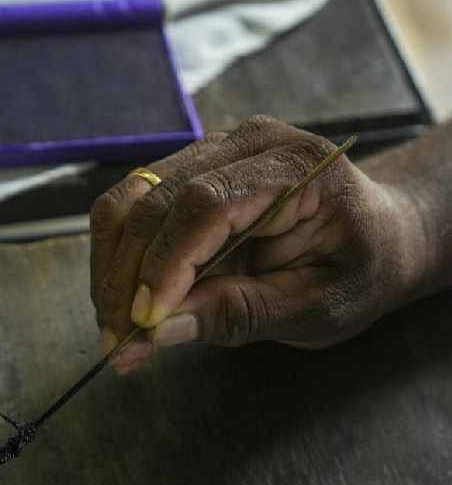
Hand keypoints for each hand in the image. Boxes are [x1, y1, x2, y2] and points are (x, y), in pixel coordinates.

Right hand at [90, 116, 425, 373]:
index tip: (145, 321)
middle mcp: (246, 143)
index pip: (208, 204)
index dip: (167, 263)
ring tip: (113, 328)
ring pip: (129, 200)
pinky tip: (120, 302)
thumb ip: (239, 315)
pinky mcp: (185, 171)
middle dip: (127, 275)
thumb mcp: (316, 308)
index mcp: (298, 165)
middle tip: (117, 341)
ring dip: (111, 267)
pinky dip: (116, 258)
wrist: (374, 237)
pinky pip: (130, 208)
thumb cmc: (358, 270)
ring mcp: (210, 151)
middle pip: (156, 199)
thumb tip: (155, 332)